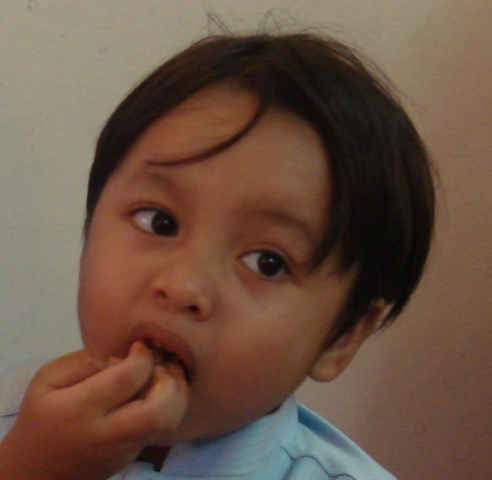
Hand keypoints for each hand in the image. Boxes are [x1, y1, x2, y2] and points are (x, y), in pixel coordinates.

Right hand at [0, 342, 187, 479]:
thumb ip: (83, 361)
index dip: (142, 357)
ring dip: (177, 394)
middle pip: (158, 411)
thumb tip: (121, 358)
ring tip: (169, 375)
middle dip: (169, 381)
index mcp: (80, 410)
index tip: (139, 347)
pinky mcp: (131, 459)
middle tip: (161, 365)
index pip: (127, 379)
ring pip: (168, 424)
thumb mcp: (47, 380)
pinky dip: (170, 407)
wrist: (35, 472)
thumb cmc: (40, 418)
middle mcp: (106, 435)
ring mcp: (122, 451)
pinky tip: (161, 392)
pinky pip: (161, 431)